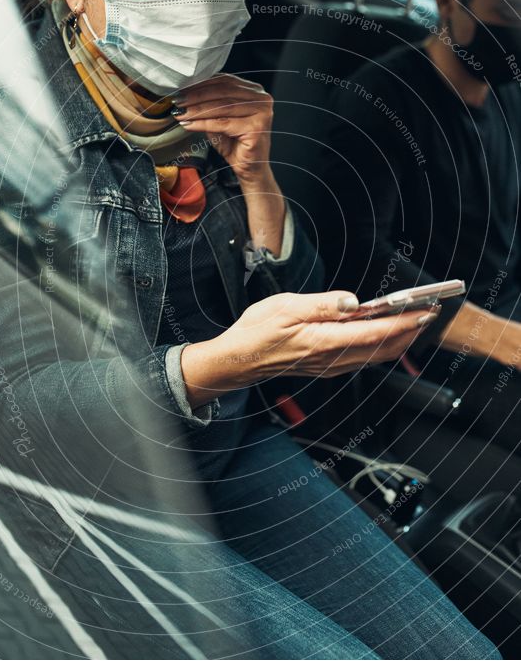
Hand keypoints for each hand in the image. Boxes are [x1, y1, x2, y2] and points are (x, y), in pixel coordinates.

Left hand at [172, 73, 272, 184]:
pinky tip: (188, 125)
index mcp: (254, 90)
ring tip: (180, 113)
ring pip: (222, 107)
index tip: (181, 89)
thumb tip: (184, 94)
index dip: (201, 84)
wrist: (250, 169)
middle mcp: (261, 98)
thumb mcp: (218, 118)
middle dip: (196, 96)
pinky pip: (223, 123)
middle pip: (222, 92)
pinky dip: (203, 123)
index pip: (224, 80)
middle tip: (177, 101)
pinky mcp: (257, 127)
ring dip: (197, 110)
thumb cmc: (235, 144)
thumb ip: (209, 104)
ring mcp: (261, 112)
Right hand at [181, 290, 441, 408]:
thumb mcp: (285, 307)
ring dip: (398, 339)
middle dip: (410, 331)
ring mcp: (331, 366)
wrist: (240, 361)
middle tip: (429, 312)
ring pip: (375, 356)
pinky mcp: (328, 367)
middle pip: (382, 349)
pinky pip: (363, 358)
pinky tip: (385, 333)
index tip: (423, 311)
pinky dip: (381, 345)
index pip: (373, 334)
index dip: (402, 323)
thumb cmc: (257, 331)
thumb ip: (322, 304)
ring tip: (414, 320)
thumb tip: (353, 301)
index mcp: (322, 341)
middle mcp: (332, 359)